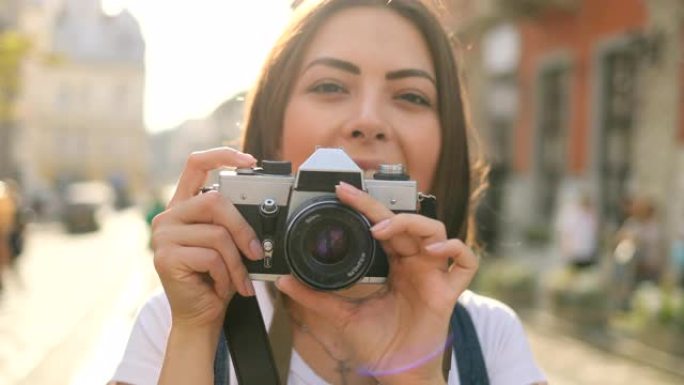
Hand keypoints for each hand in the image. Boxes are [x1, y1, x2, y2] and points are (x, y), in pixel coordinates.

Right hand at [151, 147, 264, 329]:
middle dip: (243, 229)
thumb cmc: (216, 277)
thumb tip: (265, 211)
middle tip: (256, 253)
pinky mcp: (164, 257)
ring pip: (217, 234)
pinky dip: (226, 275)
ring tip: (239, 279)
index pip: (196, 164)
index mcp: (184, 205)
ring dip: (237, 263)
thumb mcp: (228, 243)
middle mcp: (169, 216)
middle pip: (215, 202)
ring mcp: (163, 236)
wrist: (199, 315)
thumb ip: (234, 221)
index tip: (250, 161)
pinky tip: (221, 287)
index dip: (223, 155)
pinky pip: (210, 257)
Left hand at [276, 182, 478, 383]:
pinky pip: (466, 263)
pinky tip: (433, 253)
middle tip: (353, 198)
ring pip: (436, 231)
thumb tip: (284, 281)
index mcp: (394, 265)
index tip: (342, 193)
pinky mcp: (448, 292)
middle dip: (379, 207)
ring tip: (383, 229)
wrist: (395, 372)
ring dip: (412, 223)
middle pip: (406, 221)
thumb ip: (315, 297)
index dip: (365, 207)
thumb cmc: (376, 344)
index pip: (382, 225)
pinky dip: (455, 250)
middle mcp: (415, 264)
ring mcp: (433, 276)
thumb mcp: (340, 315)